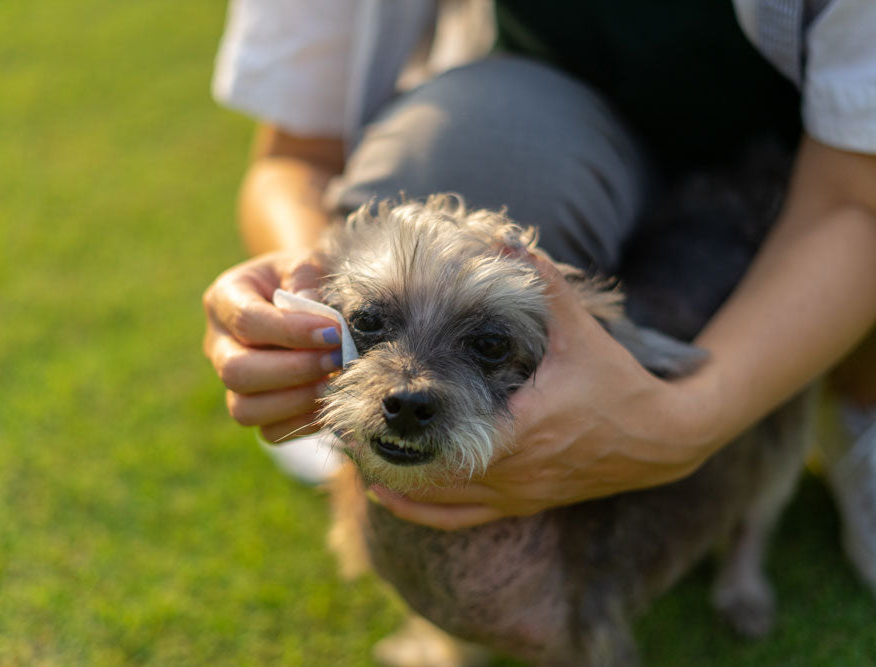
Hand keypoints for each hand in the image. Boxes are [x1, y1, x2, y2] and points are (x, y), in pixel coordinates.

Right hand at [203, 250, 342, 441]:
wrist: (304, 296)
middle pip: (236, 372)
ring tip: (335, 383)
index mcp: (225, 298)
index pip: (247, 321)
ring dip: (296, 400)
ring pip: (244, 409)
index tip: (335, 331)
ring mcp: (231, 382)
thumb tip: (318, 316)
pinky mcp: (255, 408)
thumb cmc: (305, 278)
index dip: (291, 331)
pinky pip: (268, 432)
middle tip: (337, 359)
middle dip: (293, 370)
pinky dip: (302, 423)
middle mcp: (218, 343)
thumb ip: (308, 279)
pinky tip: (331, 401)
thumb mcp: (306, 262)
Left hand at [371, 258, 717, 529]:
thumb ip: (545, 286)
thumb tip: (507, 240)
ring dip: (395, 480)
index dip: (402, 425)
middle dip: (386, 451)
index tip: (365, 403)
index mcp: (522, 429)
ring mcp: (516, 493)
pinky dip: (422, 512)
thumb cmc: (619, 385)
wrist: (662, 439)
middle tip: (344, 427)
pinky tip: (388, 496)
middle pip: (431, 471)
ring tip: (355, 457)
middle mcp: (513, 470)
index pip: (448, 436)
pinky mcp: (521, 503)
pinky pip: (461, 518)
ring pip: (440, 500)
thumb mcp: (581, 333)